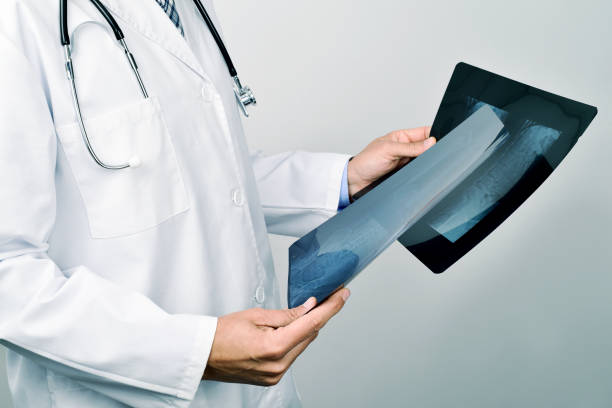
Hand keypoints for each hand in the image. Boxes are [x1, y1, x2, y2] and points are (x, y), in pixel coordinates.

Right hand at [203, 288, 349, 385]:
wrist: (203, 355)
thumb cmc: (221, 334)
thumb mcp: (256, 316)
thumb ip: (288, 314)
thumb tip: (309, 308)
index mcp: (274, 347)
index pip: (312, 323)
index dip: (331, 307)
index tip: (343, 295)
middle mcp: (278, 365)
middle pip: (310, 335)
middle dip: (316, 316)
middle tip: (321, 298)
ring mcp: (276, 375)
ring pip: (302, 345)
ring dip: (303, 329)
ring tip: (291, 316)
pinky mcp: (272, 379)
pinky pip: (292, 355)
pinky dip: (293, 341)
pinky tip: (283, 331)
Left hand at [347, 127, 435, 196]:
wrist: (355, 182)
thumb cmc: (366, 161)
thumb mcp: (388, 150)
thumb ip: (410, 147)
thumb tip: (431, 142)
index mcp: (402, 137)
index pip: (424, 132)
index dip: (435, 134)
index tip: (444, 140)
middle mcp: (406, 149)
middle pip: (427, 148)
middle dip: (434, 151)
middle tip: (439, 156)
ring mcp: (406, 163)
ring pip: (424, 161)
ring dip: (428, 164)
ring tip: (430, 166)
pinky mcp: (405, 175)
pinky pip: (418, 173)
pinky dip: (422, 174)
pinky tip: (424, 175)